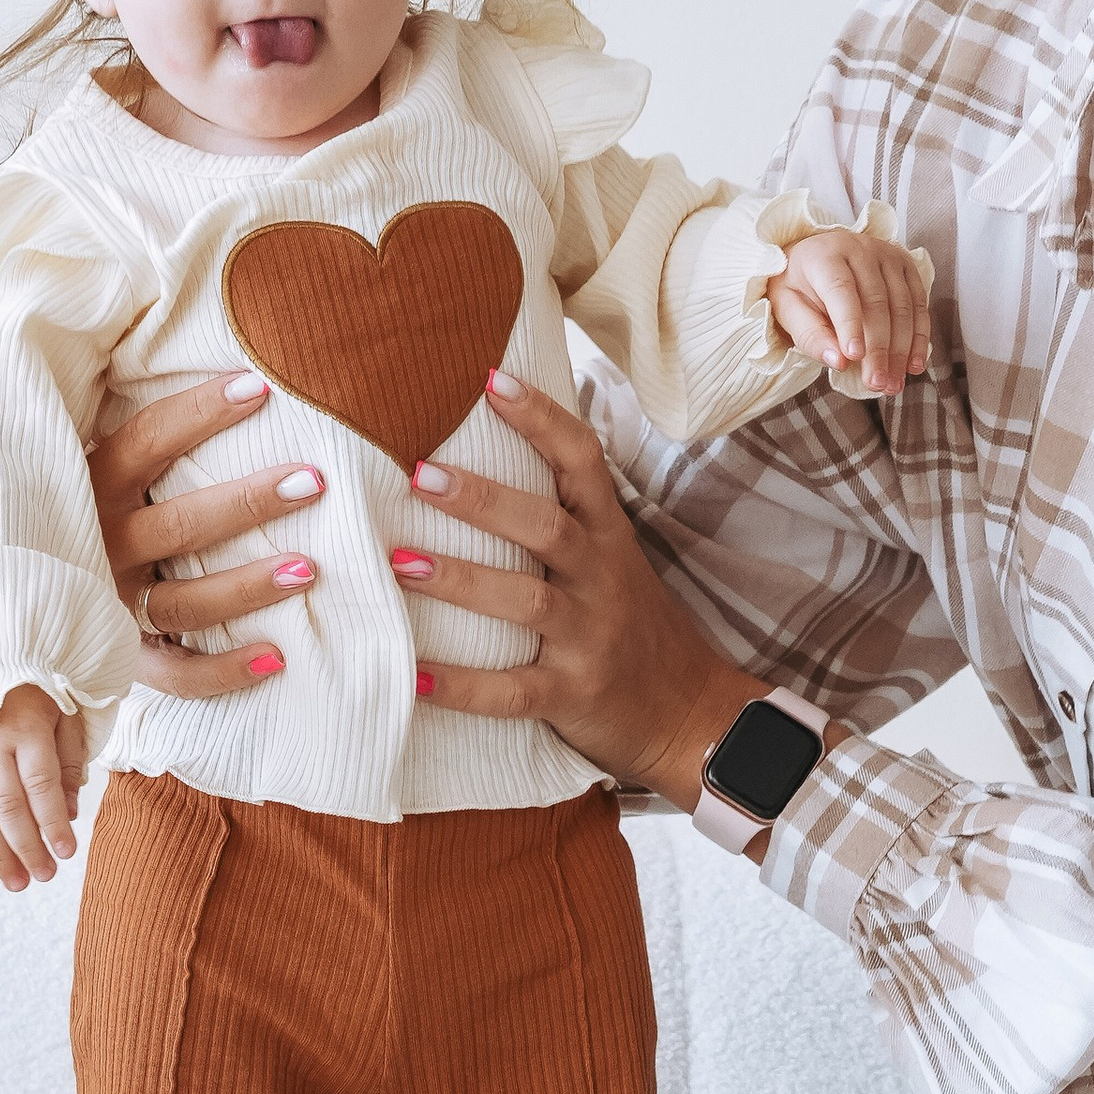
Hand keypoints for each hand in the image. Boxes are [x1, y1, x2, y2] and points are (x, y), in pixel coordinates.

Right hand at [0, 682, 86, 889]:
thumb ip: (69, 765)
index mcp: (27, 730)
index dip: (53, 823)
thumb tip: (68, 814)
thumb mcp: (63, 718)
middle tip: (44, 876)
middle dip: (28, 848)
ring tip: (17, 882)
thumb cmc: (33, 696)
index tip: (67, 852)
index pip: (41, 786)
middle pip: (9, 807)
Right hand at [87, 368, 325, 696]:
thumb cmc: (90, 505)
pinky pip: (174, 673)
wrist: (18, 594)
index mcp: (90, 486)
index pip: (148, 440)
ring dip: (247, 587)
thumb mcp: (100, 462)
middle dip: (249, 502)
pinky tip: (276, 658)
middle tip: (314, 481)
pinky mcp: (121, 656)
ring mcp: (108, 604)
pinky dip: (222, 671)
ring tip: (308, 569)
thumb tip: (237, 374)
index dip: (200, 412)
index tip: (261, 388)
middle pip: (180, 525)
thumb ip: (149, 431)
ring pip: (183, 602)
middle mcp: (99, 546)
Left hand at [395, 370, 765, 809]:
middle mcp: (601, 579)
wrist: (692, 713)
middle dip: (483, 500)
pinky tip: (415, 677)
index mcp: (609, 538)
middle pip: (546, 526)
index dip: (541, 419)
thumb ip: (566, 517)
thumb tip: (497, 452)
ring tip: (400, 563)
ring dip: (461, 580)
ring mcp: (589, 639)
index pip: (582, 462)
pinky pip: (513, 691)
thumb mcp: (615, 561)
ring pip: (525, 601)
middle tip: (420, 474)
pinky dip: (463, 686)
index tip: (490, 380)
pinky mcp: (574, 694)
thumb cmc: (634, 628)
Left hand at [766, 228, 929, 398]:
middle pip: (876, 302)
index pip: (841, 290)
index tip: (854, 357)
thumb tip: (839, 362)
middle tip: (876, 383)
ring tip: (892, 383)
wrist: (814, 256)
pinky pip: (919, 303)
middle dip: (879, 348)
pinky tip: (913, 364)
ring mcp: (887, 254)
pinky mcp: (905, 265)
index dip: (850, 324)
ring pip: (902, 306)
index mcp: (823, 256)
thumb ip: (810, 335)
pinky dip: (919, 337)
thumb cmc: (798, 286)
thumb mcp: (788, 310)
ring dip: (901, 349)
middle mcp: (859, 249)